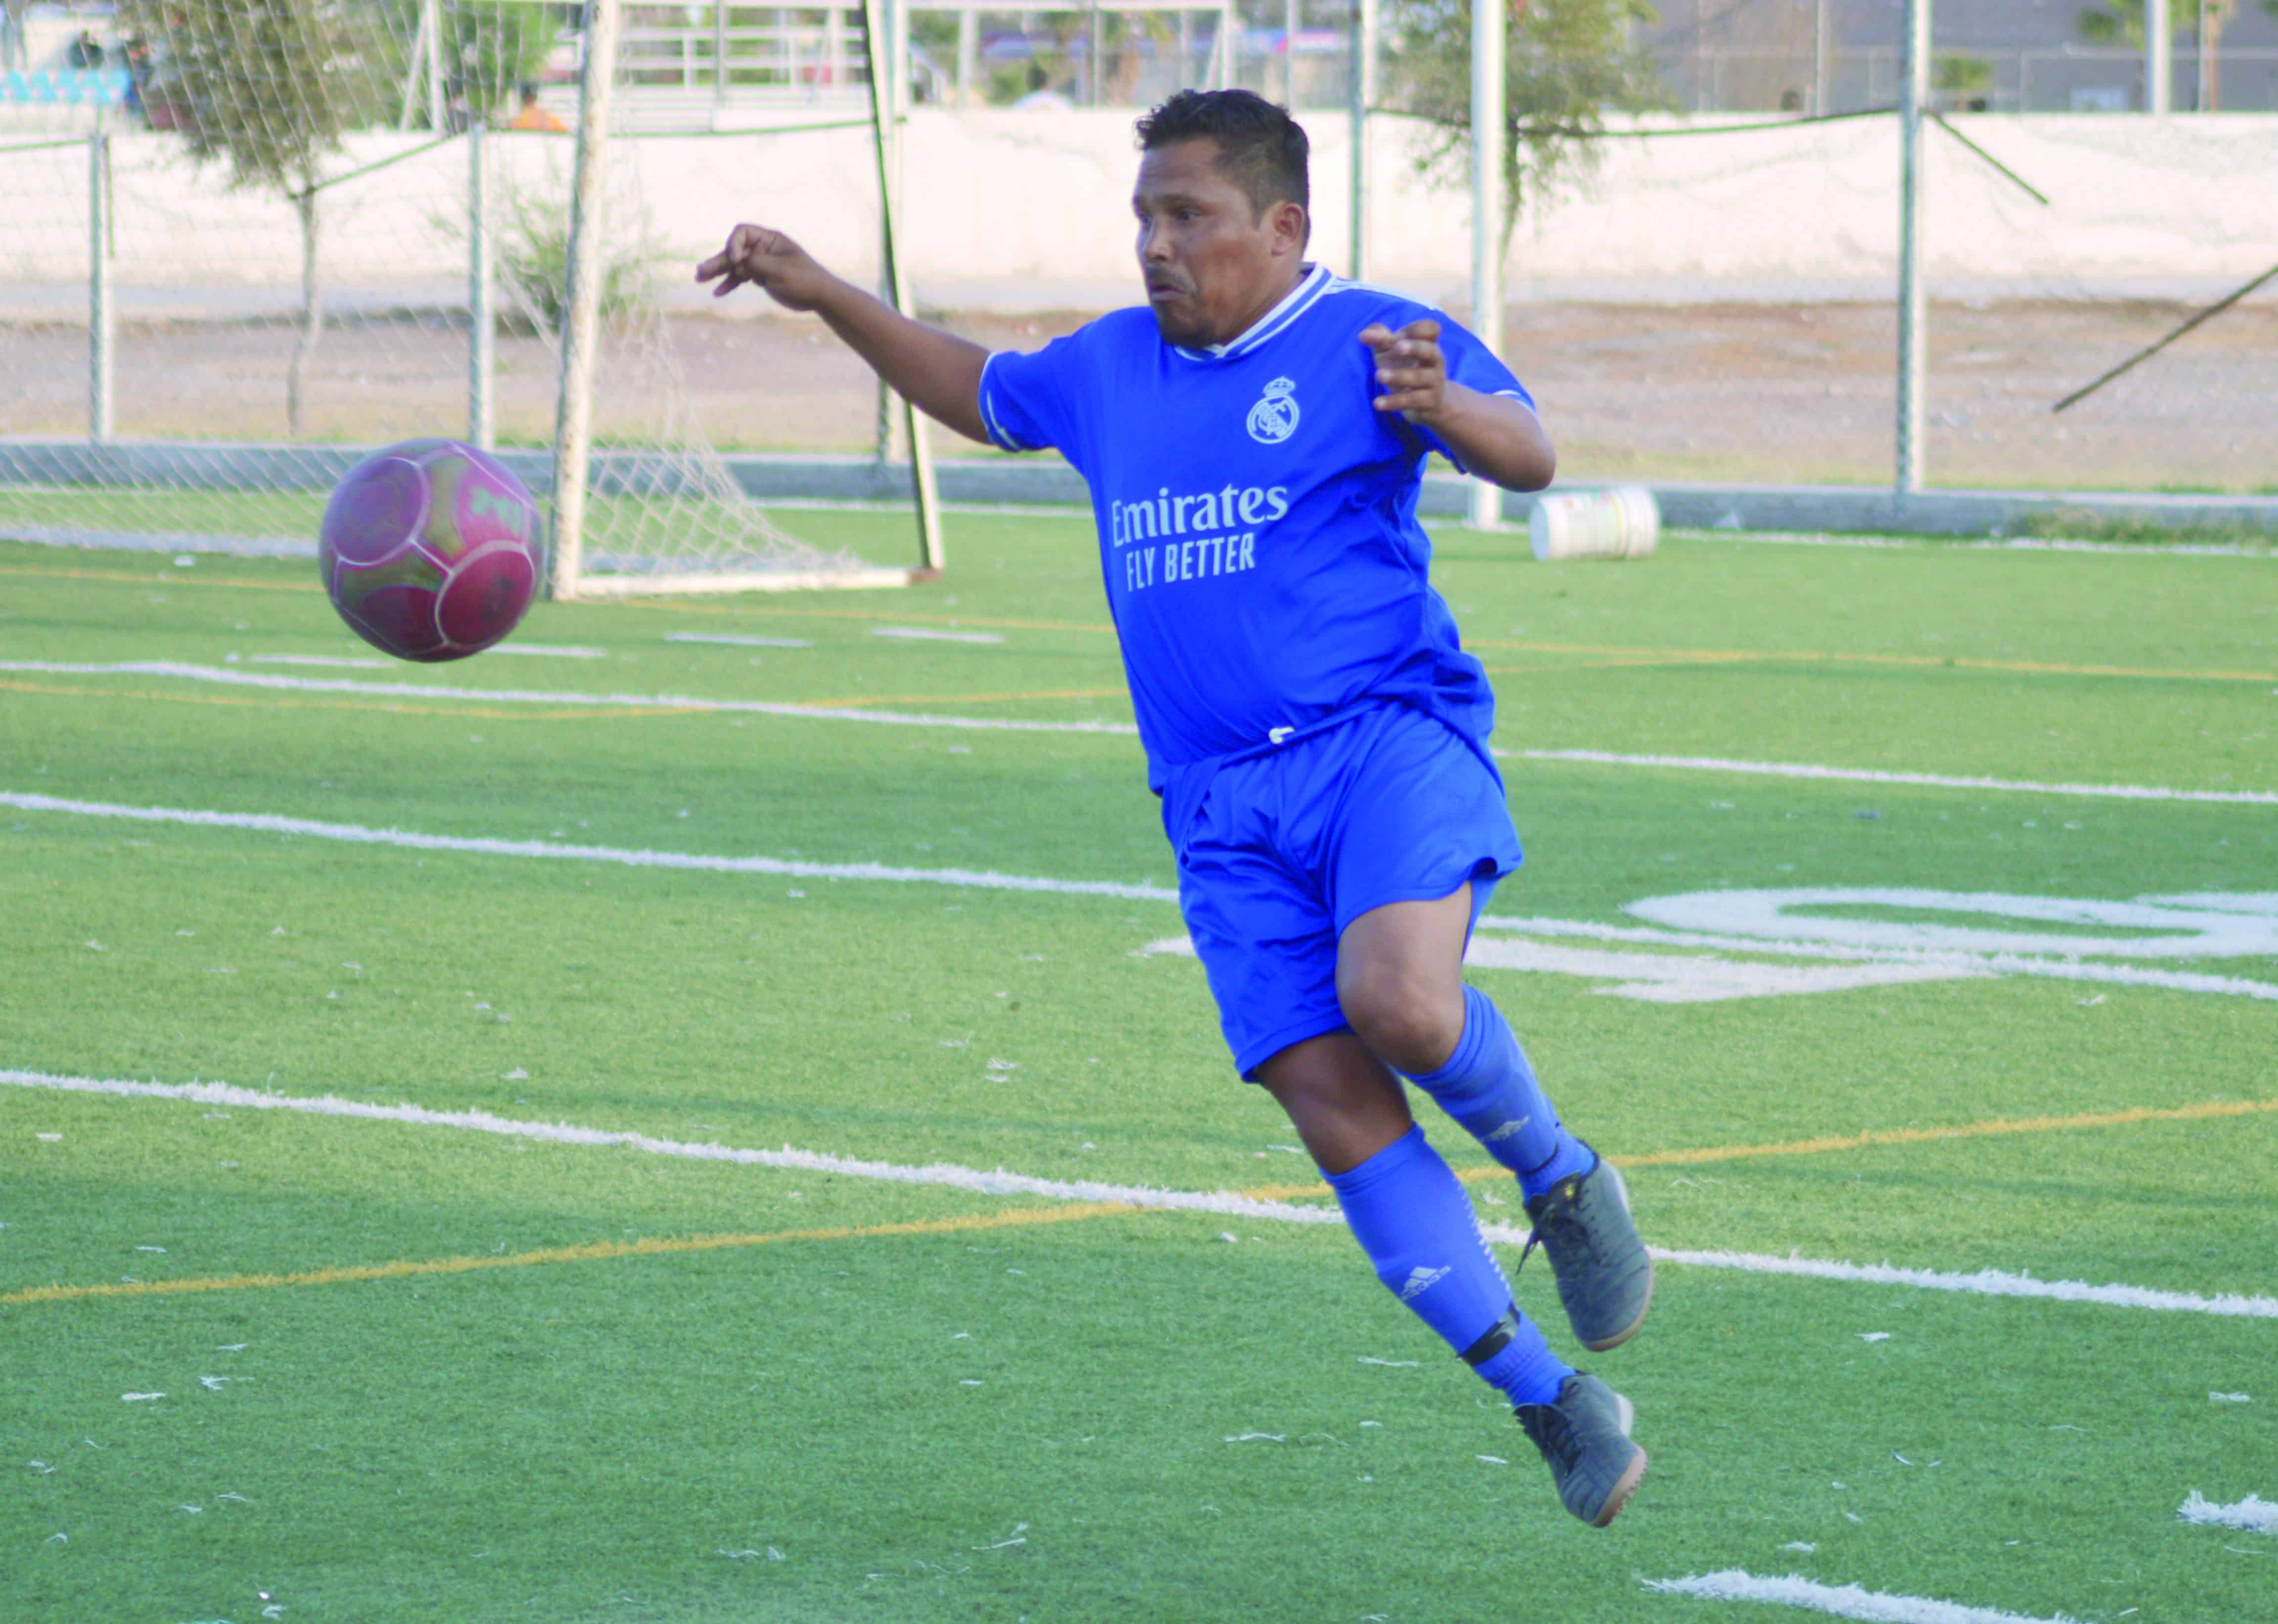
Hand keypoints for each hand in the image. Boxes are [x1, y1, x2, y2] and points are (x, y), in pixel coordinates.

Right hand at [695, 223, 834, 310]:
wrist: (820, 296)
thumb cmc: (805, 280)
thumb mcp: (780, 271)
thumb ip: (756, 264)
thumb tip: (736, 263)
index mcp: (770, 239)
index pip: (743, 233)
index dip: (734, 245)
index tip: (738, 263)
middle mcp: (763, 248)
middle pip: (734, 250)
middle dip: (718, 260)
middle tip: (701, 271)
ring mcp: (761, 262)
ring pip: (735, 265)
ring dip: (718, 272)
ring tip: (700, 278)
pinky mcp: (761, 276)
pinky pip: (741, 277)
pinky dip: (730, 283)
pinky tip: (718, 292)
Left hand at [1359, 319, 1446, 422]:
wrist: (1428, 404)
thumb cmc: (1407, 369)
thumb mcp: (1391, 352)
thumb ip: (1379, 339)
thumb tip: (1363, 335)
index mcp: (1428, 343)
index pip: (1430, 328)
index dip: (1415, 330)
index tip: (1395, 336)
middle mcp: (1435, 361)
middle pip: (1429, 351)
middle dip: (1414, 348)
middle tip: (1396, 346)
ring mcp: (1434, 382)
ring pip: (1418, 378)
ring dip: (1398, 376)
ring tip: (1378, 375)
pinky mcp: (1429, 402)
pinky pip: (1412, 401)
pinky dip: (1393, 402)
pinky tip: (1376, 403)